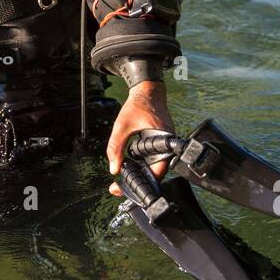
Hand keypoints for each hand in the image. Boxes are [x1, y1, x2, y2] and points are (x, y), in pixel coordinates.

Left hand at [106, 80, 174, 197]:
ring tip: (120, 180)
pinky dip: (140, 165)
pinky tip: (128, 166)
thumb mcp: (122, 126)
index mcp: (163, 143)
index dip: (142, 183)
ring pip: (152, 168)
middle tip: (117, 187)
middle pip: (154, 173)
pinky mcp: (158, 145)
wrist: (147, 91)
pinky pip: (151, 160)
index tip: (126, 188)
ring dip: (138, 174)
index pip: (157, 172)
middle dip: (137, 182)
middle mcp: (166, 147)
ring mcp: (163, 146)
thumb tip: (113, 169)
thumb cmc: (138, 105)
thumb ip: (115, 147)